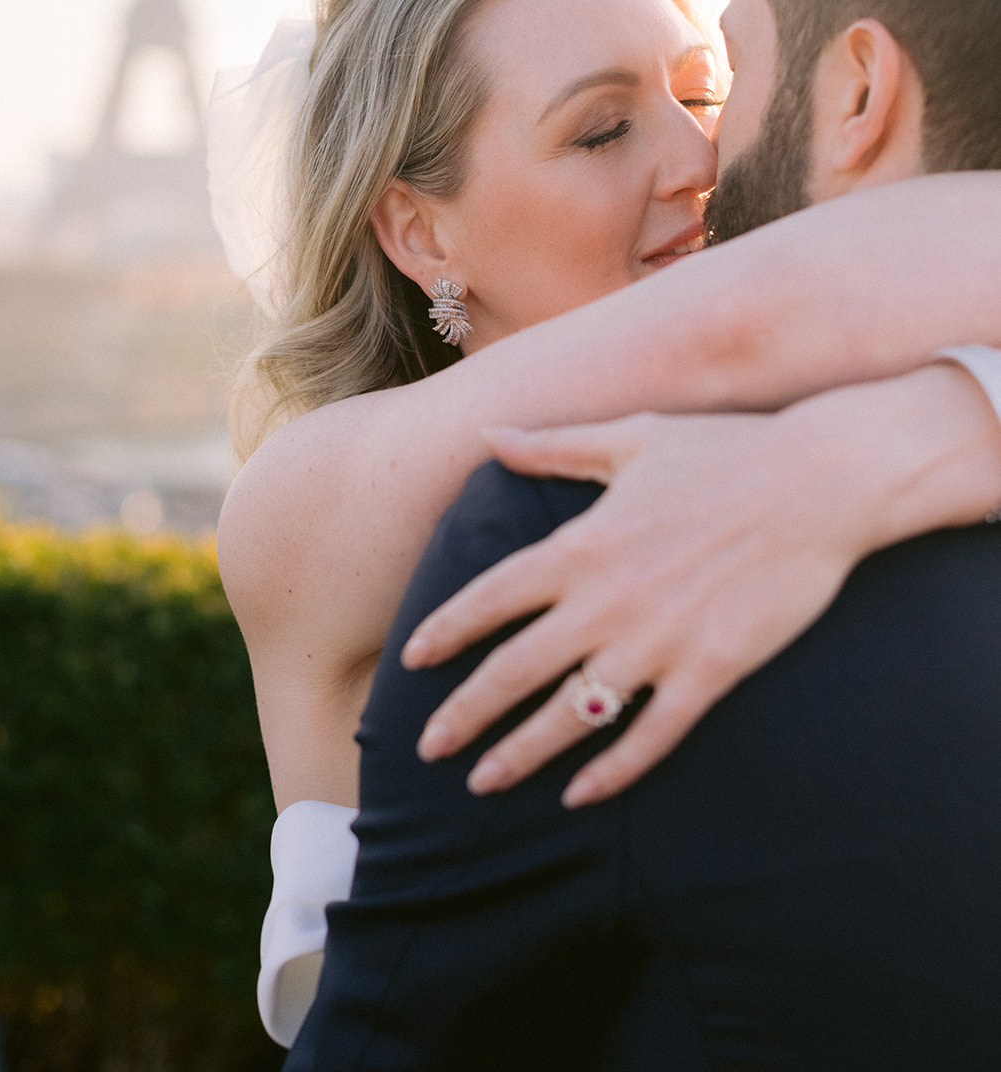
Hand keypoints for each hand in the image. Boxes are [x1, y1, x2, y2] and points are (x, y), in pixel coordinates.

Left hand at [402, 405, 878, 806]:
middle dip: (464, 715)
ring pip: (573, 714)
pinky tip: (580, 795)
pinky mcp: (712, 669)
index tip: (410, 661)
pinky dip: (612, 771)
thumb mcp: (630, 437)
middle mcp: (608, 599)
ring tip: (484, 782)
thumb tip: (491, 434)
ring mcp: (660, 640)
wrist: (821, 480)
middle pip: (514, 670)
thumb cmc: (724, 450)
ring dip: (522, 753)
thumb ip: (553, 446)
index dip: (445, 633)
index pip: (490, 598)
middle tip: (426, 749)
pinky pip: (652, 736)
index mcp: (583, 543)